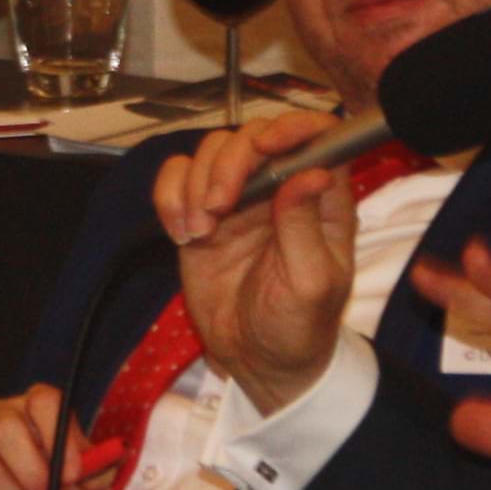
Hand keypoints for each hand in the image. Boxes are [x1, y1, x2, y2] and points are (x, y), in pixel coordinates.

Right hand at [154, 111, 361, 414]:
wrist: (256, 362)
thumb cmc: (299, 326)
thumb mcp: (311, 283)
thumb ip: (305, 226)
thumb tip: (311, 173)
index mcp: (320, 200)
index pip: (316, 138)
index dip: (292, 128)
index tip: (266, 146)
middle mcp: (279, 188)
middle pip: (253, 136)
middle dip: (230, 162)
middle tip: (218, 205)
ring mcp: (237, 199)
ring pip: (210, 151)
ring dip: (196, 183)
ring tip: (200, 229)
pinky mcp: (199, 213)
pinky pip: (175, 179)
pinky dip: (170, 197)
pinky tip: (181, 233)